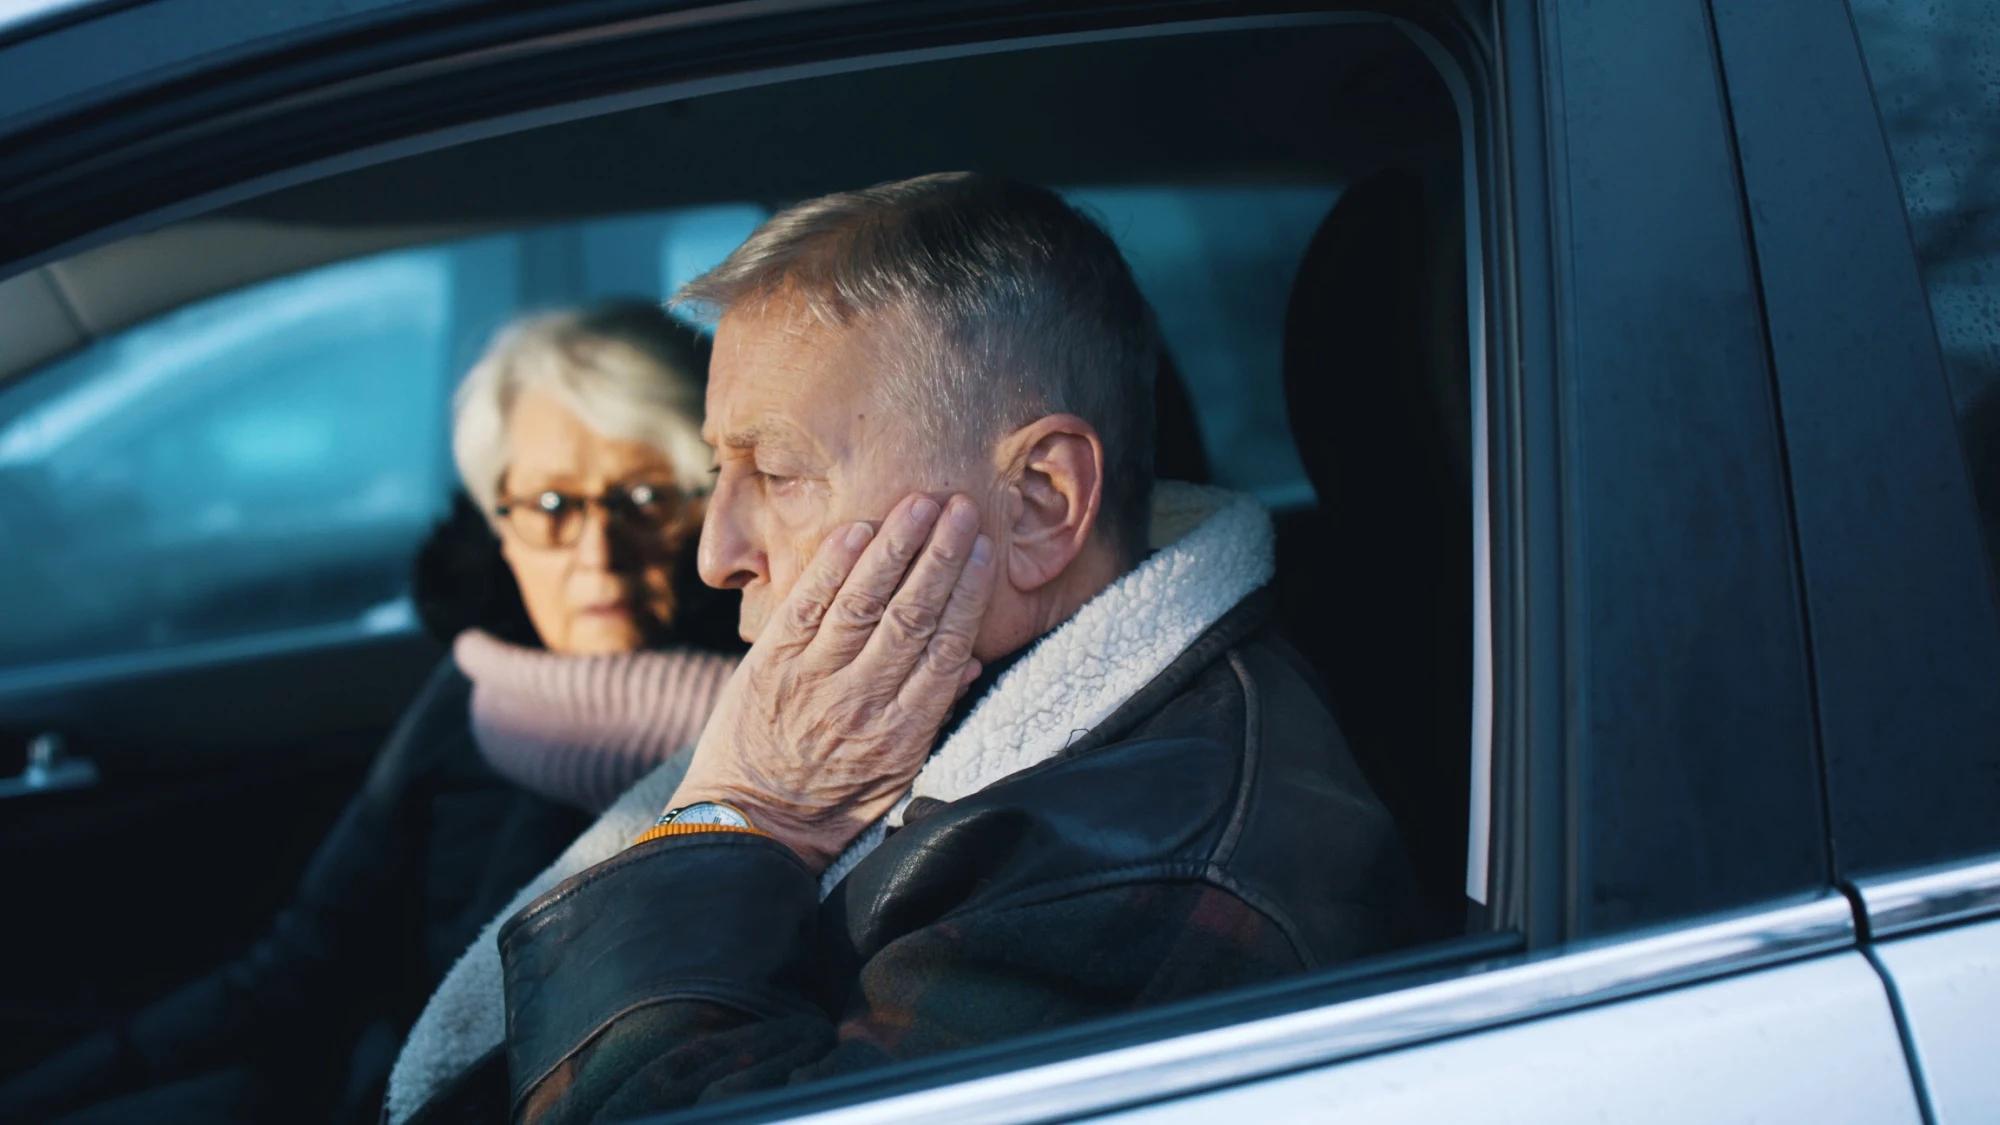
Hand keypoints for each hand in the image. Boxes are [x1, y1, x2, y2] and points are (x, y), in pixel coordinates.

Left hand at [667, 493, 995, 870]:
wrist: (749, 826)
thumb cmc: (831, 805)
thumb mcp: (896, 776)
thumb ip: (932, 717)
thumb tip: (970, 663)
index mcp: (903, 730)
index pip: (947, 647)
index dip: (968, 593)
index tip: (984, 551)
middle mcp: (862, 699)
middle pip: (912, 614)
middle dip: (941, 554)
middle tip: (963, 507)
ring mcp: (813, 678)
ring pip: (863, 600)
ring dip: (895, 546)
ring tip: (920, 502)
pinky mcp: (770, 664)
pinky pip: (807, 604)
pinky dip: (834, 564)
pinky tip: (859, 530)